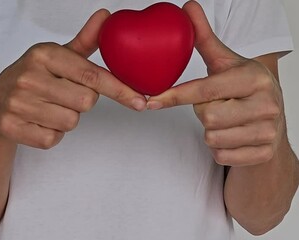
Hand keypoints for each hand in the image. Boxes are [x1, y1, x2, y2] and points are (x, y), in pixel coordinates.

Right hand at [0, 9, 146, 148]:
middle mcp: (28, 77)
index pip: (91, 75)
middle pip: (85, 102)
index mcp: (43, 55)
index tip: (139, 101)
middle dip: (82, 103)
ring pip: (70, 122)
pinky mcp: (11, 127)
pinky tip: (38, 122)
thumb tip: (106, 16)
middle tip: (64, 96)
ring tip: (49, 108)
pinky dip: (51, 134)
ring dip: (66, 119)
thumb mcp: (56, 57)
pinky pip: (52, 139)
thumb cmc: (33, 78)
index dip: (119, 89)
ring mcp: (17, 103)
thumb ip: (85, 41)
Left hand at [147, 1, 283, 166]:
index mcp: (254, 79)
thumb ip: (204, 38)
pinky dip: (219, 149)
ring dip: (211, 132)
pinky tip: (232, 136)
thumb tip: (188, 6)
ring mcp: (268, 131)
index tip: (153, 101)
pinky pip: (222, 156)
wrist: (272, 122)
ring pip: (213, 138)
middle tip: (217, 105)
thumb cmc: (243, 89)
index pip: (206, 89)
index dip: (176, 95)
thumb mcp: (226, 63)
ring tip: (227, 120)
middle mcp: (267, 104)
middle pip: (208, 117)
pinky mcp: (264, 153)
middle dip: (203, 113)